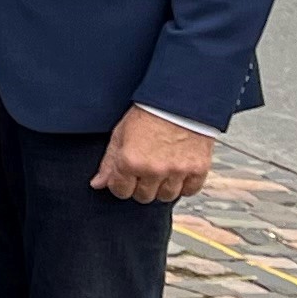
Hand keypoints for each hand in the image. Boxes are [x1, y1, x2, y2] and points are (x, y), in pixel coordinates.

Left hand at [96, 105, 216, 203]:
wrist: (180, 101)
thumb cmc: (149, 113)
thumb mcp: (120, 134)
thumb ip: (109, 162)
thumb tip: (98, 184)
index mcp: (130, 161)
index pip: (120, 191)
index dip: (121, 184)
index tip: (125, 177)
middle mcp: (154, 170)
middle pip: (143, 197)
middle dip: (141, 186)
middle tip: (144, 171)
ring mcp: (177, 171)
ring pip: (166, 196)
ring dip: (162, 188)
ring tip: (162, 171)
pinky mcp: (198, 168)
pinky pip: (190, 190)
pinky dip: (185, 185)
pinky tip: (178, 173)